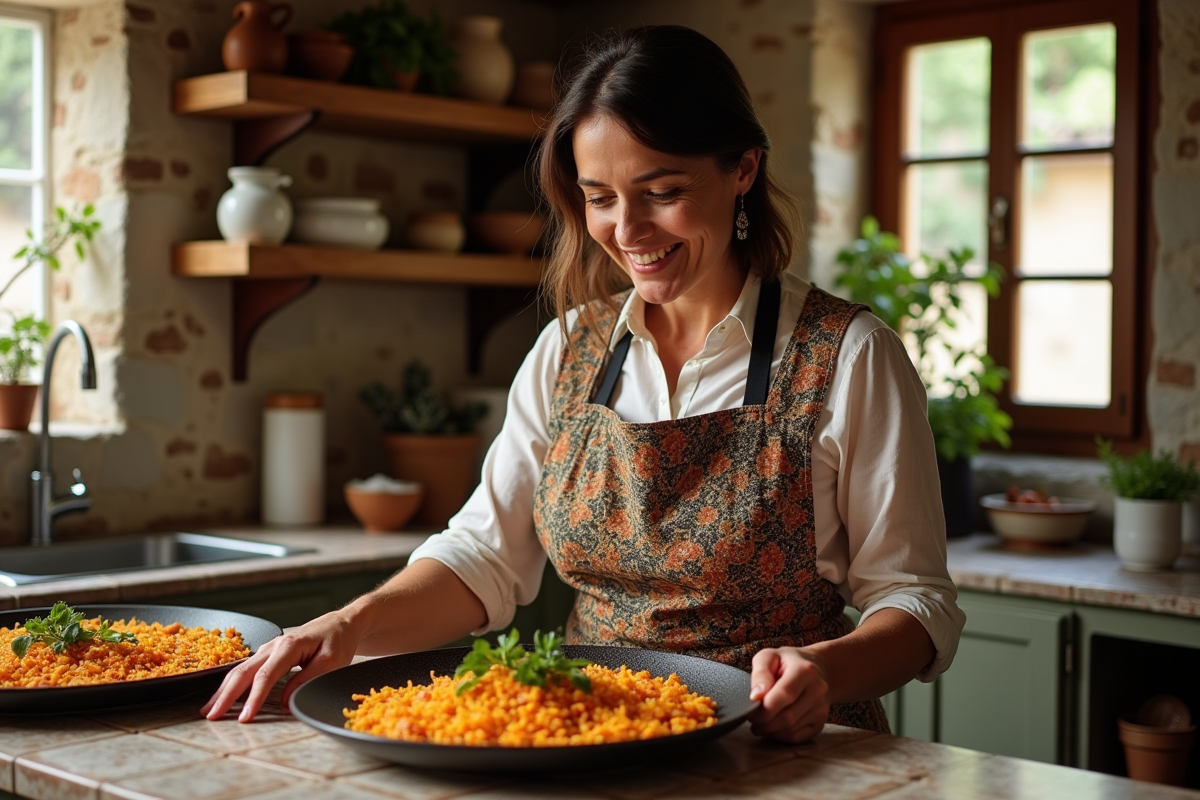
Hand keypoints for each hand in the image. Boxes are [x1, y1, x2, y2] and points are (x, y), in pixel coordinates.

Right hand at [200, 609, 362, 722]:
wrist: (342, 623)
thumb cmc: (338, 641)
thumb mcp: (331, 661)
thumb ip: (306, 679)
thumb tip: (283, 701)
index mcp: (290, 645)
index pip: (266, 676)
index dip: (254, 699)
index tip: (245, 718)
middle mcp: (275, 644)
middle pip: (244, 671)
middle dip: (226, 695)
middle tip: (211, 715)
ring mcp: (270, 648)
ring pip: (241, 669)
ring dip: (224, 690)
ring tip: (209, 709)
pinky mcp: (269, 653)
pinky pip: (247, 669)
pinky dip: (233, 683)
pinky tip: (223, 696)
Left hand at [747, 647, 829, 742]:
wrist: (815, 669)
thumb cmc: (786, 663)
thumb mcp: (769, 657)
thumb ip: (760, 673)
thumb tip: (756, 696)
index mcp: (805, 670)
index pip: (785, 694)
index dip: (765, 708)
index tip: (750, 710)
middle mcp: (818, 690)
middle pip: (788, 716)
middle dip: (764, 723)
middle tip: (752, 719)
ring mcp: (821, 708)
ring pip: (791, 729)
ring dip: (770, 731)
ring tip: (759, 723)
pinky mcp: (820, 722)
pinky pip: (797, 737)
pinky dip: (780, 736)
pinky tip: (772, 728)